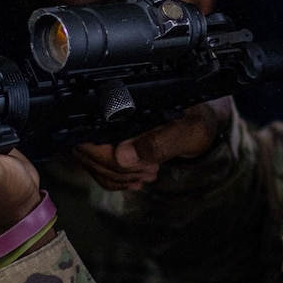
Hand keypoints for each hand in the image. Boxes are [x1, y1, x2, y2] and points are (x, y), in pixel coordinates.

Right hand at [71, 98, 227, 190]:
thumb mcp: (188, 132)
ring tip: (148, 175)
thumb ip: (159, 143)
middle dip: (117, 169)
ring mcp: (103, 128)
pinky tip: (136, 180)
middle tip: (150, 171)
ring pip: (89, 161)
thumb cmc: (197, 122)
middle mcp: (107, 112)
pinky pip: (97, 168)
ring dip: (118, 177)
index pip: (90, 131)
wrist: (198, 124)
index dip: (107, 156)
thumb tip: (122, 156)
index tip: (141, 164)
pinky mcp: (106, 142)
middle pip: (85, 150)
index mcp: (124, 102)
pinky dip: (115, 180)